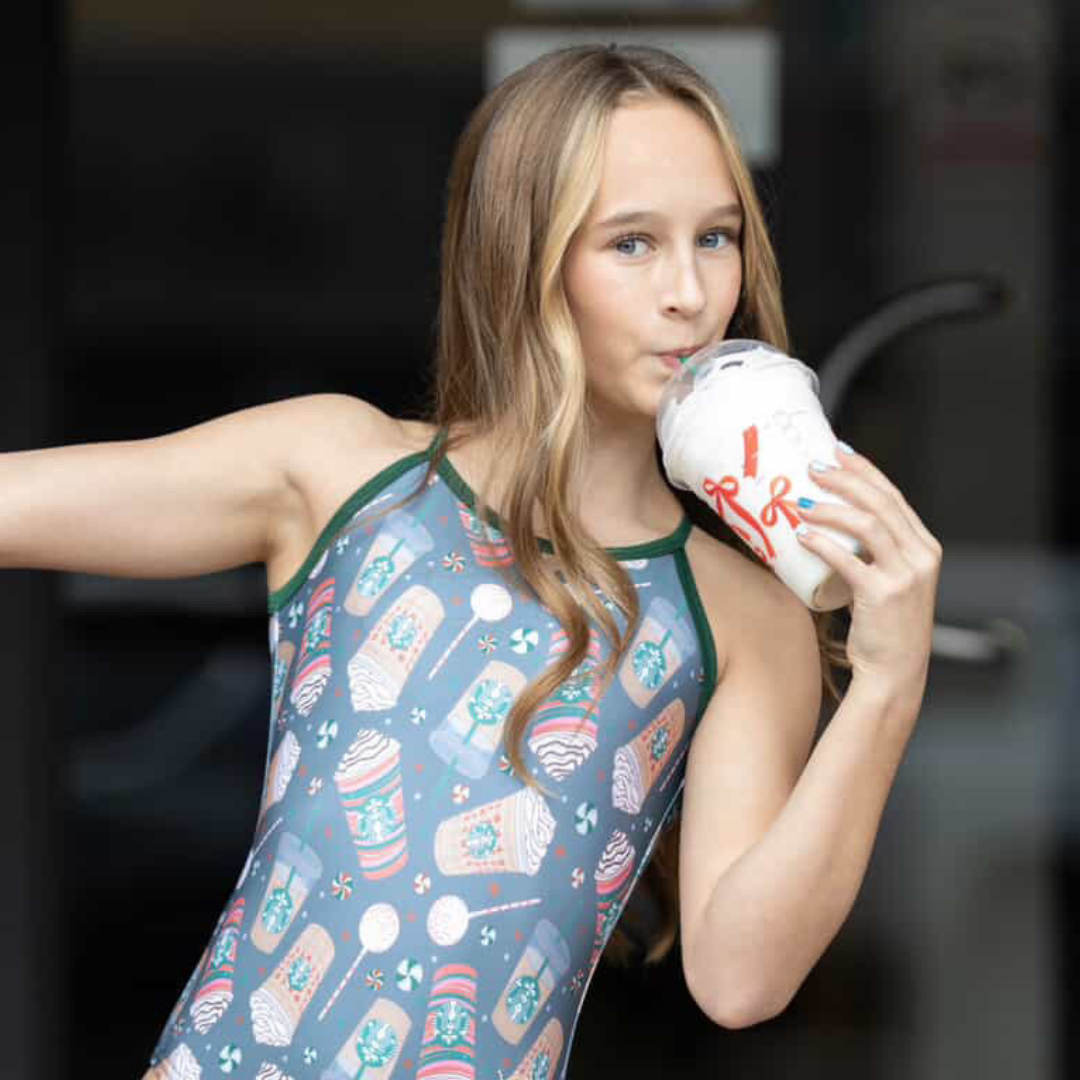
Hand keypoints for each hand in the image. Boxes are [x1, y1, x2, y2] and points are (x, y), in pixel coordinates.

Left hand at [794, 445, 942, 710]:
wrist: (895, 673)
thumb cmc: (884, 627)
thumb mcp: (888, 582)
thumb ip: (871, 555)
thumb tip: (825, 526)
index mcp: (925, 547)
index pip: (894, 496)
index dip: (864, 470)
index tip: (837, 453)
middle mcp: (921, 556)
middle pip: (881, 501)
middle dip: (845, 479)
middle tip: (811, 468)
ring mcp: (905, 575)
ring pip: (868, 524)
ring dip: (830, 508)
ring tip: (800, 503)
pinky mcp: (883, 595)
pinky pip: (849, 561)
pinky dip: (823, 544)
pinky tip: (801, 536)